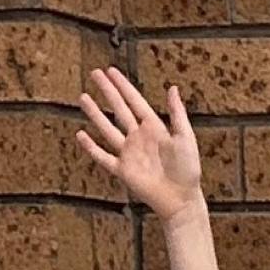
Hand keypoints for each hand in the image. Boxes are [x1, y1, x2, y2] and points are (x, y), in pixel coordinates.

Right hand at [76, 68, 206, 223]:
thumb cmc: (188, 169)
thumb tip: (173, 88)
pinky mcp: (123, 170)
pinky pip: (103, 157)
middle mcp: (138, 137)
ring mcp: (129, 153)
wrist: (182, 199)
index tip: (110, 70)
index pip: (134, 101)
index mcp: (154, 127)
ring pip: (107, 129)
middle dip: (107, 91)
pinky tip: (81, 135)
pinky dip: (91, 147)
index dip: (123, 86)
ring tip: (83, 97)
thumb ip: (177, 114)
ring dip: (95, 113)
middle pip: (119, 109)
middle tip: (94, 73)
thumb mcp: (185, 137)